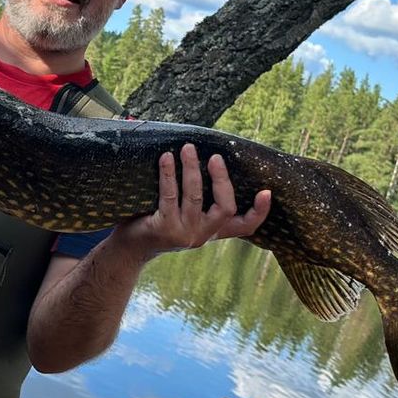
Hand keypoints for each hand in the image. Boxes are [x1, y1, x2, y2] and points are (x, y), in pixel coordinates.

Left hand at [114, 143, 270, 257]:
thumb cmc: (158, 222)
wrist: (130, 248)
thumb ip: (200, 198)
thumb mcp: (185, 214)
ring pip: (195, 197)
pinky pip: (170, 196)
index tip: (267, 192)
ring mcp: (185, 234)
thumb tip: (205, 154)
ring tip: (187, 149)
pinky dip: (169, 174)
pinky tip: (166, 159)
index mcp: (213, 230)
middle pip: (225, 208)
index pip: (245, 227)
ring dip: (192, 169)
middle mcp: (203, 234)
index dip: (259, 211)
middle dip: (222, 179)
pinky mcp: (165, 229)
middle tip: (214, 157)